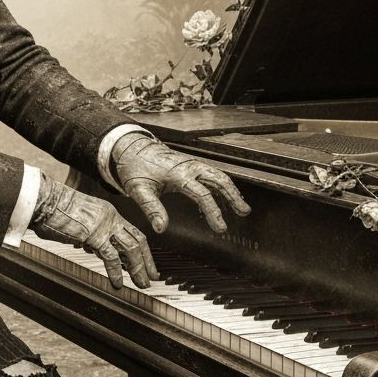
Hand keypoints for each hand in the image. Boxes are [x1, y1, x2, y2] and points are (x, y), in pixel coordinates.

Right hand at [30, 173, 157, 289]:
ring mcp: (104, 224)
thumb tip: (91, 247)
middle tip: (151, 277)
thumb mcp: (78, 222)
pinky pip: (111, 256)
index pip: (131, 232)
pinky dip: (116, 272)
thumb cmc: (53, 210)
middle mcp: (110, 216)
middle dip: (147, 260)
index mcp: (107, 212)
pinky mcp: (94, 234)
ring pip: (130, 248)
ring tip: (141, 284)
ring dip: (138, 268)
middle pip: (137, 239)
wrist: (43, 200)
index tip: (145, 263)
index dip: (141, 249)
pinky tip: (117, 283)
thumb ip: (88, 234)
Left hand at [112, 132, 250, 233]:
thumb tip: (161, 228)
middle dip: (233, 196)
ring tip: (242, 207)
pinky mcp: (192, 165)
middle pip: (218, 179)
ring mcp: (192, 164)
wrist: (133, 148)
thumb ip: (151, 209)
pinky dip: (224, 184)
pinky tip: (229, 195)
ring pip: (219, 175)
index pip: (202, 194)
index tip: (220, 228)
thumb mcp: (138, 190)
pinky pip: (213, 173)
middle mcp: (189, 167)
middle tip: (244, 212)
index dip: (213, 212)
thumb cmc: (135, 168)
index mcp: (178, 174)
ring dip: (232, 190)